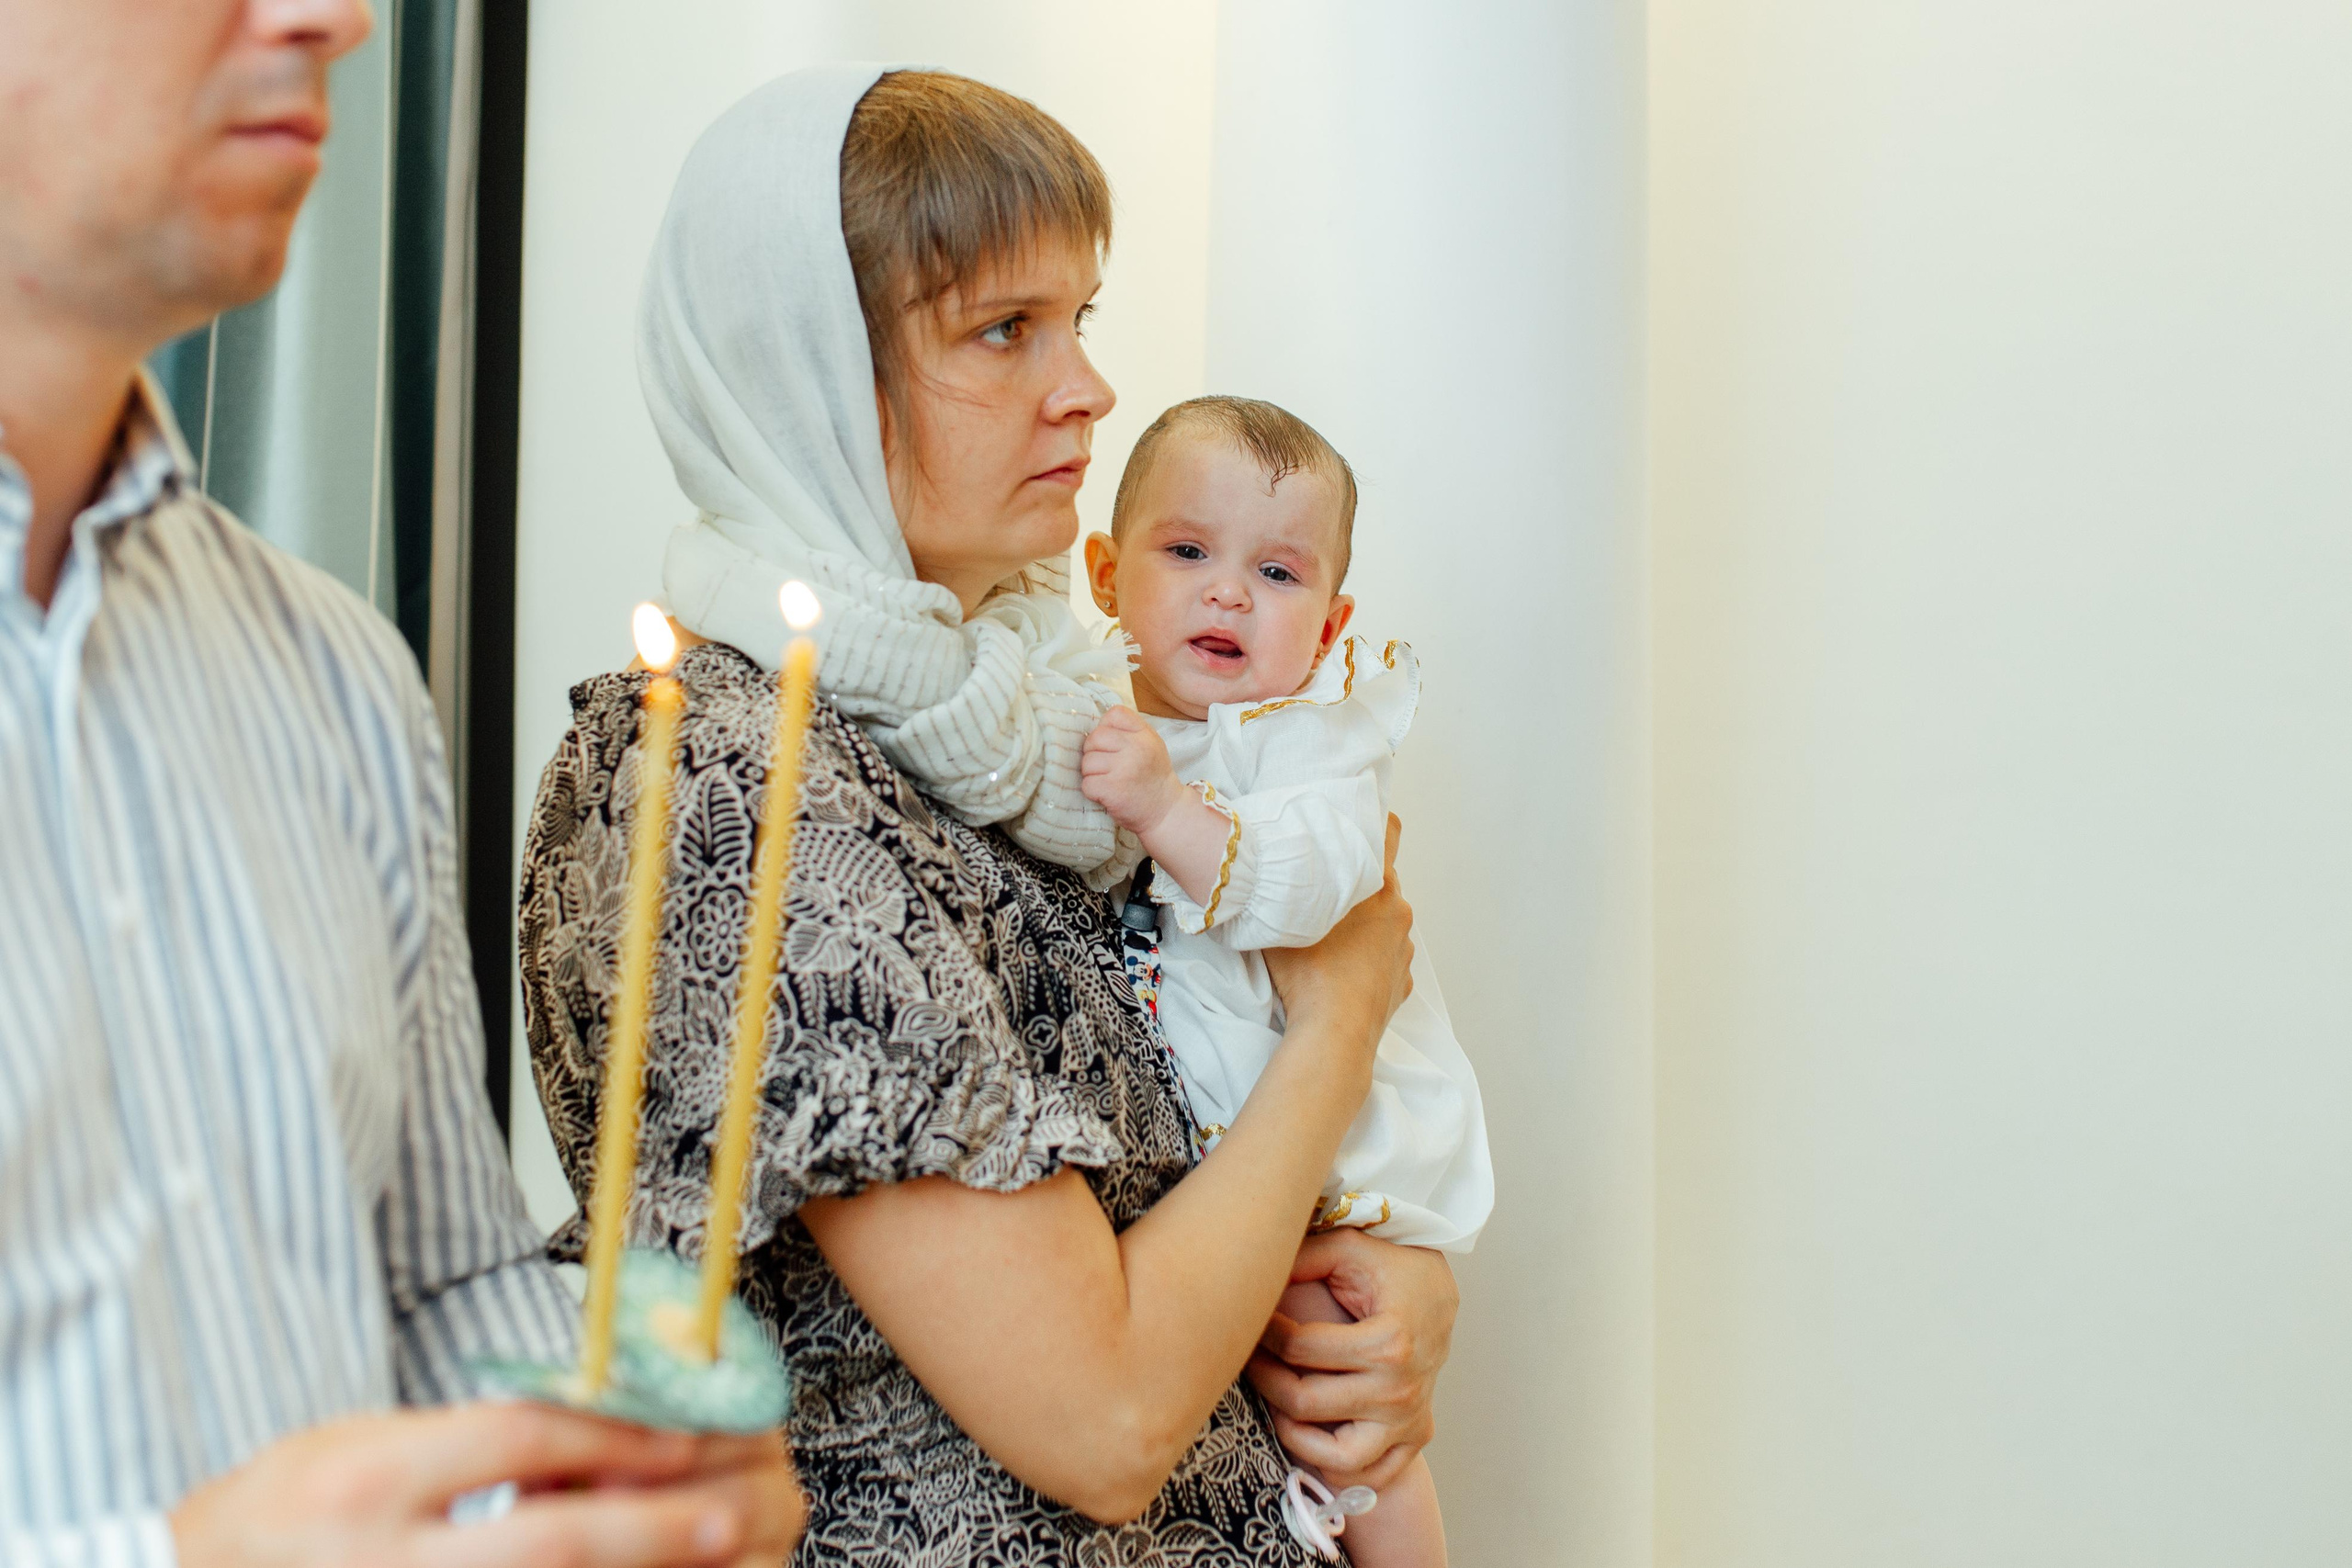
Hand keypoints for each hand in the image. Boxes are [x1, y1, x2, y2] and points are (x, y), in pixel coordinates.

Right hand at [168, 1403, 804, 1567]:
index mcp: (369, 1478)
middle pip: (550, 1543)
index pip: (516, 1441)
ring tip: (722, 1555)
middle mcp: (384, 1560)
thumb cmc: (281, 1514)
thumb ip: (471, 1440)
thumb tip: (602, 1425)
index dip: (616, 1434)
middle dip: (657, 1526)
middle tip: (738, 1509)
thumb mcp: (362, 1443)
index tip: (687, 1428)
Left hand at [1080, 707, 1187, 833]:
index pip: (1114, 714)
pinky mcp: (1112, 789)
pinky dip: (1092, 791)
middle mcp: (1136, 748)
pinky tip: (1107, 793)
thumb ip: (1128, 732)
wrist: (1165, 811)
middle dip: (1094, 753)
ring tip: (1109, 781)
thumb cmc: (1151, 778)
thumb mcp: (1150, 746)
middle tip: (1108, 768)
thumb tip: (1095, 728)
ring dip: (1092, 774)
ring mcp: (1124, 768)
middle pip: (1094, 738)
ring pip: (1087, 762)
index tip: (1113, 746)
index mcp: (1145, 734)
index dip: (1107, 728)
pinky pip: (1087, 783)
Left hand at [1245, 1229, 1457, 1491]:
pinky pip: (1368, 1475)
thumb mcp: (1347, 1248)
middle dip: (1264, 1377)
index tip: (1255, 1320)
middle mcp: (1401, 1389)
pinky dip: (1334, 1466)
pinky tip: (1312, 1433)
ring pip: (1336, 1457)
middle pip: (1304, 1402)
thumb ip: (1300, 1258)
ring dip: (1293, 1433)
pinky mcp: (1416, 1436)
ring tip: (1278, 1402)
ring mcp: (1410, 1419)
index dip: (1264, 1333)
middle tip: (1251, 1356)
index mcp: (1388, 1341)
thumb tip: (1253, 1275)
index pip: (1298, 1350)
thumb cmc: (1393, 1269)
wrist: (1441, 1294)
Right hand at [1261, 814, 1413, 1047]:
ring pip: (1384, 922)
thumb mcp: (1284, 922)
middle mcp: (1398, 913)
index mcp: (1376, 889)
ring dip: (1363, 923)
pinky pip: (1385, 959)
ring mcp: (1402, 950)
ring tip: (1329, 940)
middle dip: (1356, 881)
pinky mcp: (1400, 983)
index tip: (1356, 820)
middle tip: (1322, 888)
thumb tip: (1261, 874)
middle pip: (1380, 881)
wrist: (1335, 1036)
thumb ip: (1281, 893)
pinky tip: (1342, 972)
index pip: (1390, 833)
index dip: (1375, 823)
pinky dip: (1368, 960)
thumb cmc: (1309, 975)